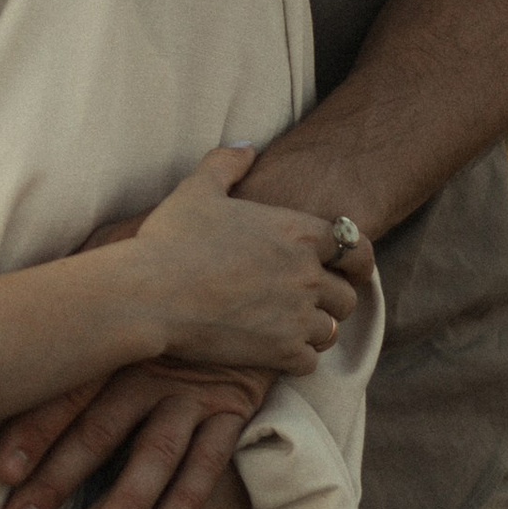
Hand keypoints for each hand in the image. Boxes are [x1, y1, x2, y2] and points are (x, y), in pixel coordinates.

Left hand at [0, 189, 371, 508]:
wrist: (261, 248)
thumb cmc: (173, 256)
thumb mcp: (123, 257)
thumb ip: (79, 283)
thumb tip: (15, 300)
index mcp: (119, 336)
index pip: (67, 385)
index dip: (33, 426)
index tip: (1, 471)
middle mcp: (152, 367)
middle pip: (98, 430)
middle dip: (57, 480)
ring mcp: (195, 390)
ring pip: (154, 452)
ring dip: (125, 500)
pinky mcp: (234, 405)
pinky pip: (211, 457)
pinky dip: (188, 496)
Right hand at [118, 156, 362, 371]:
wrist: (151, 293)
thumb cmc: (172, 239)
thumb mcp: (197, 189)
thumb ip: (227, 163)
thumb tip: (246, 146)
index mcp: (299, 232)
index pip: (356, 246)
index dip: (354, 259)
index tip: (345, 268)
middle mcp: (308, 274)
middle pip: (348, 294)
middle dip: (333, 299)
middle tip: (311, 302)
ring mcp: (298, 316)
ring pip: (331, 330)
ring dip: (315, 330)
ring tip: (293, 329)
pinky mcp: (281, 352)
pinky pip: (309, 362)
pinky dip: (296, 359)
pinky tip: (276, 353)